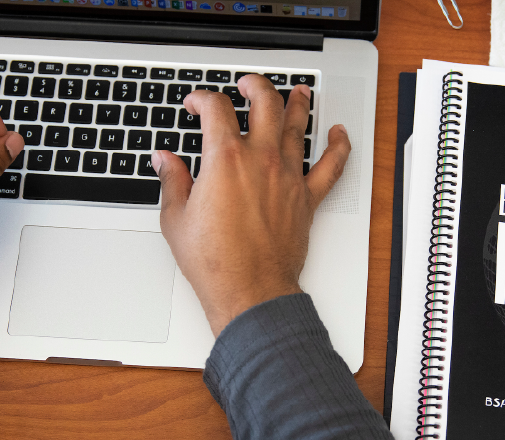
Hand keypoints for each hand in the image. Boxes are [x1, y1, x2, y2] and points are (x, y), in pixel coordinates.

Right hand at [153, 75, 350, 336]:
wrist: (249, 290)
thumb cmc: (215, 262)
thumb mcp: (176, 219)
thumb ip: (172, 182)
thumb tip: (165, 161)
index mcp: (224, 160)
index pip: (216, 109)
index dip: (202, 99)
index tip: (196, 104)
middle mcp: (260, 161)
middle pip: (265, 104)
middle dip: (254, 86)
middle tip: (247, 85)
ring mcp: (287, 177)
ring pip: (298, 126)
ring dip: (297, 103)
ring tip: (297, 91)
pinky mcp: (306, 198)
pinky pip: (331, 166)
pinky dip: (338, 146)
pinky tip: (338, 134)